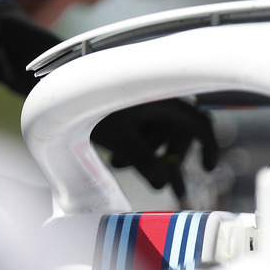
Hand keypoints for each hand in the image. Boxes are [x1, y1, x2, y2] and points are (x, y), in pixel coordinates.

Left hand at [90, 99, 218, 199]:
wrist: (61, 82)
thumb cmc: (90, 102)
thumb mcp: (120, 138)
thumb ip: (145, 163)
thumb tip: (162, 185)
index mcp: (167, 101)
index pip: (200, 125)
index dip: (208, 148)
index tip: (206, 170)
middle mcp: (161, 99)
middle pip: (177, 136)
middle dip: (167, 162)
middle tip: (165, 186)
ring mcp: (147, 102)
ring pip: (158, 135)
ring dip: (147, 155)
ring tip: (119, 166)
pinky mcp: (132, 104)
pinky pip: (143, 129)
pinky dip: (136, 144)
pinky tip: (115, 154)